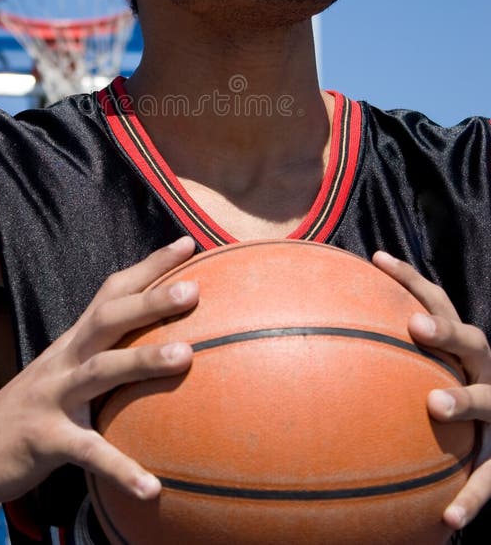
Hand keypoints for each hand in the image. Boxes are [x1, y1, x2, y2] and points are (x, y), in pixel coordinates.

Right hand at [0, 236, 198, 505]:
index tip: (188, 243)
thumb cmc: (35, 406)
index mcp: (75, 341)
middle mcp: (64, 359)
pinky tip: (152, 487)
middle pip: (107, 320)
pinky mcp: (45, 439)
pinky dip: (120, 467)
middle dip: (149, 301)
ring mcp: (52, 396)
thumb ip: (107, 354)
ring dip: (141, 360)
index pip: (112, 292)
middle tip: (193, 290)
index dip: (149, 265)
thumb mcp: (68, 370)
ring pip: (99, 371)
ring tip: (185, 356)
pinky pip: (87, 453)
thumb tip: (167, 344)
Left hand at [372, 251, 490, 530]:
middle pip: (473, 341)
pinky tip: (449, 519)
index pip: (438, 301)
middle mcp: (482, 372)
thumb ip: (376, 346)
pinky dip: (472, 497)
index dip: (410, 280)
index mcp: (459, 346)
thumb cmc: (435, 389)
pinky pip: (489, 477)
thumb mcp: (418, 364)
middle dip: (446, 331)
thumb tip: (306, 321)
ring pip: (489, 402)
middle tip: (416, 326)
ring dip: (465, 399)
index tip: (378, 260)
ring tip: (437, 403)